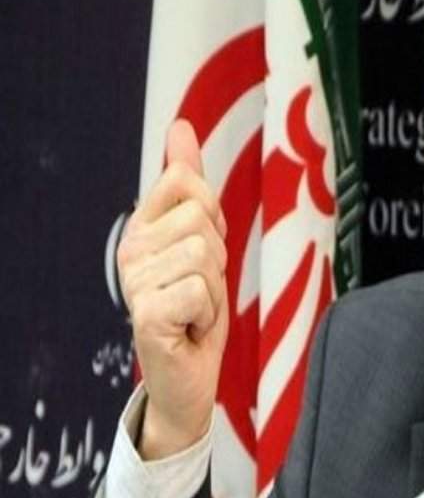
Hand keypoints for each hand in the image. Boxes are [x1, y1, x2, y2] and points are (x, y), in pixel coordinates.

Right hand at [117, 119, 228, 459]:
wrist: (189, 372)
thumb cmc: (198, 306)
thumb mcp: (202, 237)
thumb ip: (190, 183)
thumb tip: (181, 125)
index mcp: (143, 226)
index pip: (185, 179)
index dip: (211, 213)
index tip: (203, 248)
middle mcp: (131, 250)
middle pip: (201, 217)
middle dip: (218, 256)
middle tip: (202, 288)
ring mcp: (135, 283)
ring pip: (204, 254)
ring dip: (216, 289)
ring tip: (197, 309)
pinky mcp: (147, 316)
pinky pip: (200, 290)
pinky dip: (208, 313)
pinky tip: (190, 327)